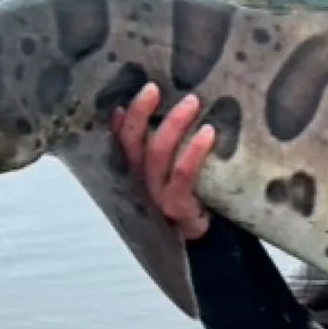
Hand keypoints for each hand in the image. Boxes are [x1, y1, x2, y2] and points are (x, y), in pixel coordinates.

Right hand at [110, 83, 215, 240]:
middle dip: (141, 112)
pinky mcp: (177, 205)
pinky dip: (195, 150)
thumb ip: (169, 148)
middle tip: (155, 87)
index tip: (124, 95)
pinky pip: (183, 173)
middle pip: (134, 142)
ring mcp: (158, 195)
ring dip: (173, 124)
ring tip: (192, 102)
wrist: (209, 241)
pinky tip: (208, 133)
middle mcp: (142, 182)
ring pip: (157, 153)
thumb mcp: (176, 172)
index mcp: (138, 172)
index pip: (121, 141)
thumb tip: (179, 105)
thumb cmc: (195, 199)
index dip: (118, 119)